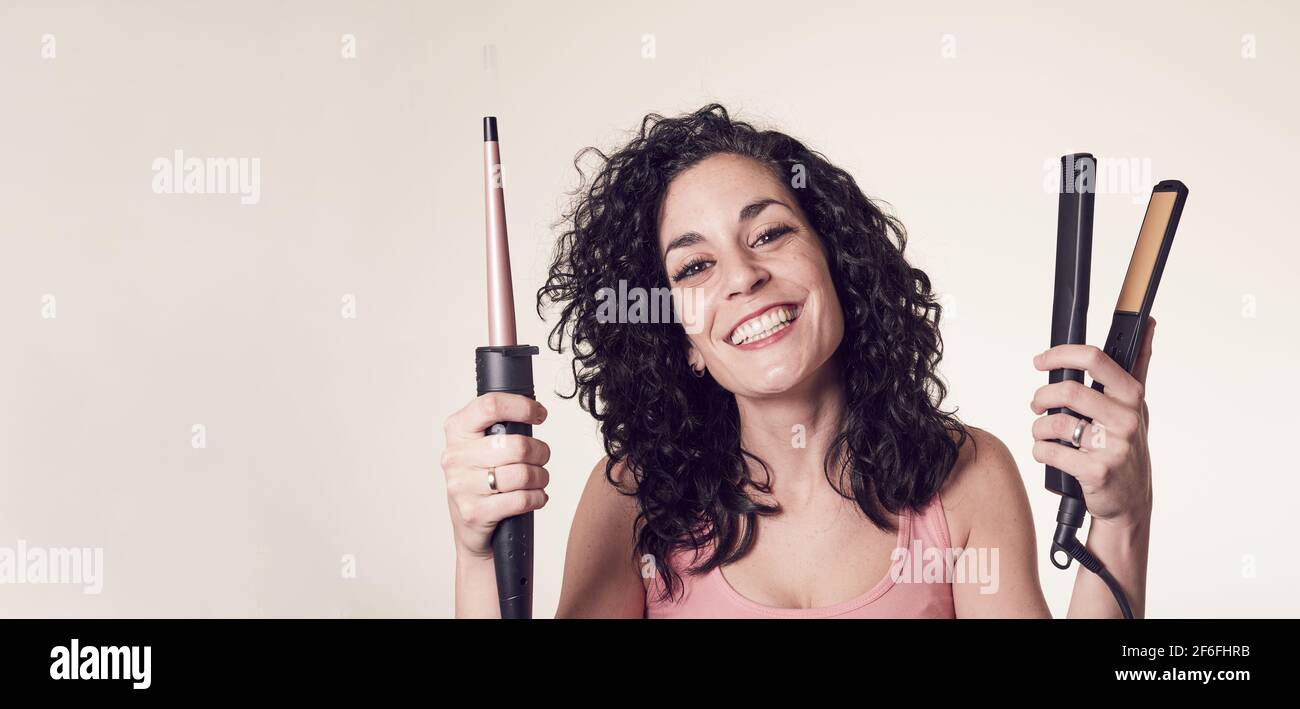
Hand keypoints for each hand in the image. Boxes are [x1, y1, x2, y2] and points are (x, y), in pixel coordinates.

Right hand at [440, 393, 550, 558]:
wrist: (468, 526)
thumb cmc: (481, 479)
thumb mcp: (480, 445)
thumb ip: (500, 426)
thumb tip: (535, 411)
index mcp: (457, 430)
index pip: (490, 406)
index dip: (522, 407)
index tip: (539, 414)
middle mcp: (455, 456)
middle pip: (516, 445)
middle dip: (541, 451)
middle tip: (542, 456)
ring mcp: (462, 486)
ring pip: (522, 474)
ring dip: (541, 477)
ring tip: (539, 479)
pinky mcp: (475, 512)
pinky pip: (521, 499)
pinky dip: (537, 498)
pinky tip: (536, 497)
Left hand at [1029, 316, 1155, 527]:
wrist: (1130, 502)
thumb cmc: (1127, 446)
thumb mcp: (1137, 405)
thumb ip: (1138, 364)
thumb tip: (1148, 323)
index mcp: (1132, 396)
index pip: (1094, 360)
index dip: (1061, 354)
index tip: (1040, 360)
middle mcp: (1126, 419)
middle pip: (1068, 391)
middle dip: (1042, 396)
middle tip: (1036, 404)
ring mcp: (1113, 447)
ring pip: (1055, 423)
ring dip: (1037, 427)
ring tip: (1041, 432)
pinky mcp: (1096, 472)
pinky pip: (1050, 452)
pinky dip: (1040, 451)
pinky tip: (1047, 453)